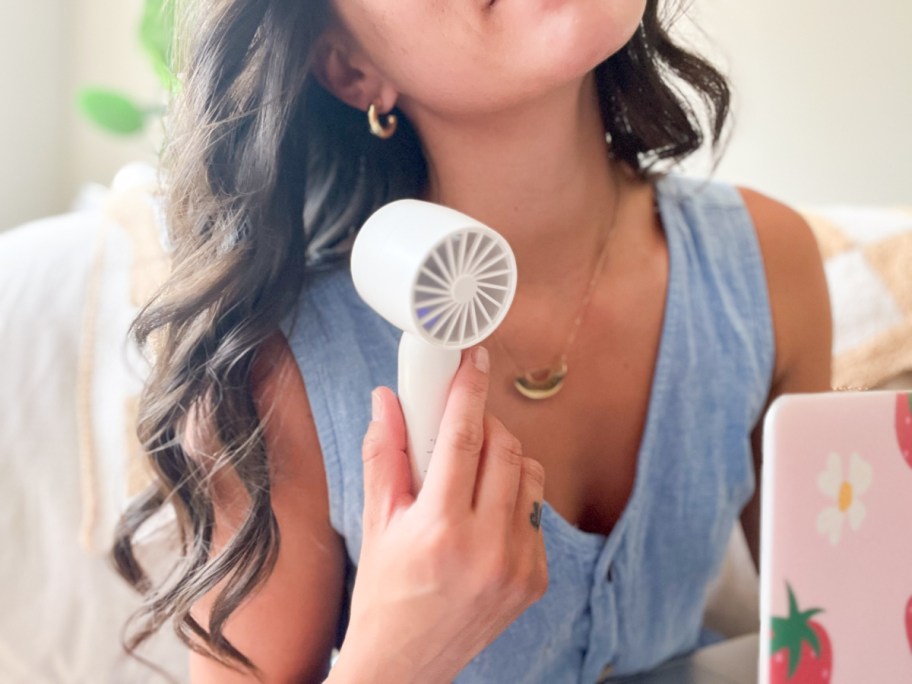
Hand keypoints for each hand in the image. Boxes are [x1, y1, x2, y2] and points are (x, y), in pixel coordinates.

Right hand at [329, 346, 547, 682]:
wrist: (405, 664)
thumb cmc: (384, 594)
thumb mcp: (374, 523)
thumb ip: (383, 455)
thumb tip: (386, 400)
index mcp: (439, 529)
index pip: (462, 437)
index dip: (469, 389)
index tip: (473, 358)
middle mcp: (487, 547)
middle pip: (505, 448)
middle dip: (485, 423)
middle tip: (461, 425)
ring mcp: (519, 565)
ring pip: (529, 474)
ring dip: (504, 459)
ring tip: (472, 476)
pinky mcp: (537, 579)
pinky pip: (536, 512)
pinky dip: (514, 499)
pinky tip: (485, 516)